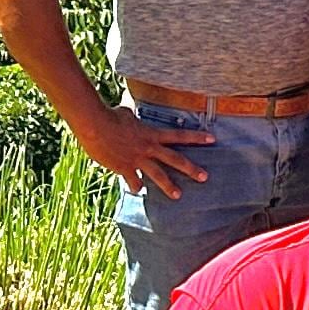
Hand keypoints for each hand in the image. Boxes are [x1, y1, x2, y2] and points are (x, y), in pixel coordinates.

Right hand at [81, 102, 214, 196]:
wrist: (95, 126)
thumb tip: (129, 116)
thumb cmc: (110, 116)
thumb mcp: (126, 114)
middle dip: (191, 169)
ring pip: (157, 175)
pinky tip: (138, 190)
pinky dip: (135, 185)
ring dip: (168, 186)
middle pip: (175, 159)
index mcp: (152, 134)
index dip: (197, 137)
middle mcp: (149, 148)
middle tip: (205, 177)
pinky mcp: (124, 168)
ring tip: (178, 195)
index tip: (213, 139)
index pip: (179, 135)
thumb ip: (132, 118)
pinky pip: (133, 180)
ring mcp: (137, 159)